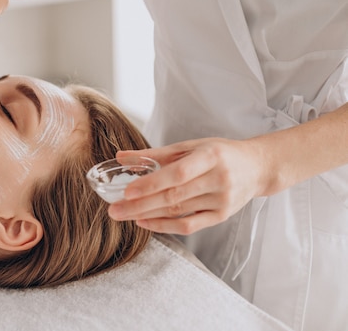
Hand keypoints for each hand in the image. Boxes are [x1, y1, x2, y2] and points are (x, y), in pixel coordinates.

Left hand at [108, 138, 268, 234]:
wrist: (257, 168)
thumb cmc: (220, 153)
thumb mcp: (191, 146)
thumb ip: (155, 154)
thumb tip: (120, 157)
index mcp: (210, 156)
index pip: (177, 173)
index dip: (152, 184)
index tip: (127, 191)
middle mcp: (218, 179)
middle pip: (174, 196)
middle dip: (141, 205)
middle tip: (114, 210)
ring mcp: (222, 200)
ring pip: (179, 211)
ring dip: (148, 215)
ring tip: (124, 215)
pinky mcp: (222, 216)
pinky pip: (190, 225)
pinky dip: (165, 225)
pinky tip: (145, 222)